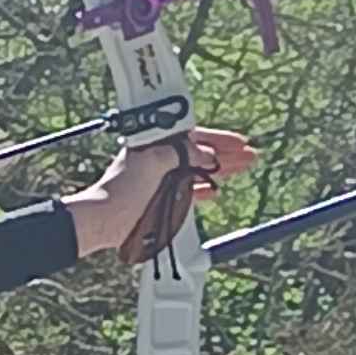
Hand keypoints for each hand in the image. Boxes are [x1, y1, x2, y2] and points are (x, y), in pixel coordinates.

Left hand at [65, 126, 256, 266]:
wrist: (105, 218)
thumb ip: (182, 154)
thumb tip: (205, 154)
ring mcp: (161, 177)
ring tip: (244, 168)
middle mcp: (160, 158)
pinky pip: (189, 190)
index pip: (194, 136)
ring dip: (221, 170)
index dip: (219, 139)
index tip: (239, 142)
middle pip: (200, 152)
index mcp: (157, 142)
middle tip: (251, 156)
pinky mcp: (161, 197)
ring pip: (198, 170)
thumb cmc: (122, 187)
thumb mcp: (155, 161)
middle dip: (226, 154)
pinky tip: (216, 190)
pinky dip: (203, 189)